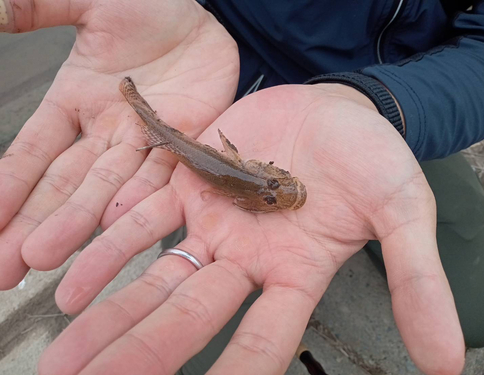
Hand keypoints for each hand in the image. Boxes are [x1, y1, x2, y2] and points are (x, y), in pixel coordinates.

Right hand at [0, 0, 238, 288]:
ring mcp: (143, 142)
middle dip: (34, 223)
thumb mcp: (88, 2)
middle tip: (8, 267)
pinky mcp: (182, 144)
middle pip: (63, 184)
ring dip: (78, 224)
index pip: (33, 152)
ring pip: (106, 189)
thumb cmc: (147, 8)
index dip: (9, 186)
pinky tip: (112, 229)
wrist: (202, 22)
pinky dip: (137, 202)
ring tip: (45, 257)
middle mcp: (104, 132)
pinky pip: (159, 177)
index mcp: (73, 103)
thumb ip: (39, 8)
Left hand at [39, 84, 464, 374]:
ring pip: (157, 273)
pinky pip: (146, 214)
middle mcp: (247, 260)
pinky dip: (112, 238)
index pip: (262, 340)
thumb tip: (447, 363)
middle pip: (188, 315)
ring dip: (111, 305)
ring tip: (63, 340)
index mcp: (296, 275)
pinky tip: (73, 270)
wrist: (336, 109)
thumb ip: (417, 278)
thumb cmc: (374, 158)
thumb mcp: (403, 209)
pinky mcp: (192, 182)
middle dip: (139, 353)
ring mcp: (215, 222)